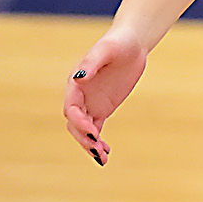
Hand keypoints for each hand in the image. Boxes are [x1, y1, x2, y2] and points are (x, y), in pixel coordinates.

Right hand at [63, 30, 147, 165]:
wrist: (131, 44)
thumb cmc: (117, 43)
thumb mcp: (105, 50)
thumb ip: (91, 63)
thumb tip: (78, 78)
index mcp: (75, 84)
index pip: (71, 109)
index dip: (79, 122)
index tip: (93, 131)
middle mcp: (79, 96)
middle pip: (75, 124)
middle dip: (84, 138)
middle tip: (98, 150)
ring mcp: (90, 104)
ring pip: (84, 130)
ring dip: (90, 145)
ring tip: (102, 157)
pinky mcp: (102, 108)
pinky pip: (96, 129)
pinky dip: (98, 142)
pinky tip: (106, 152)